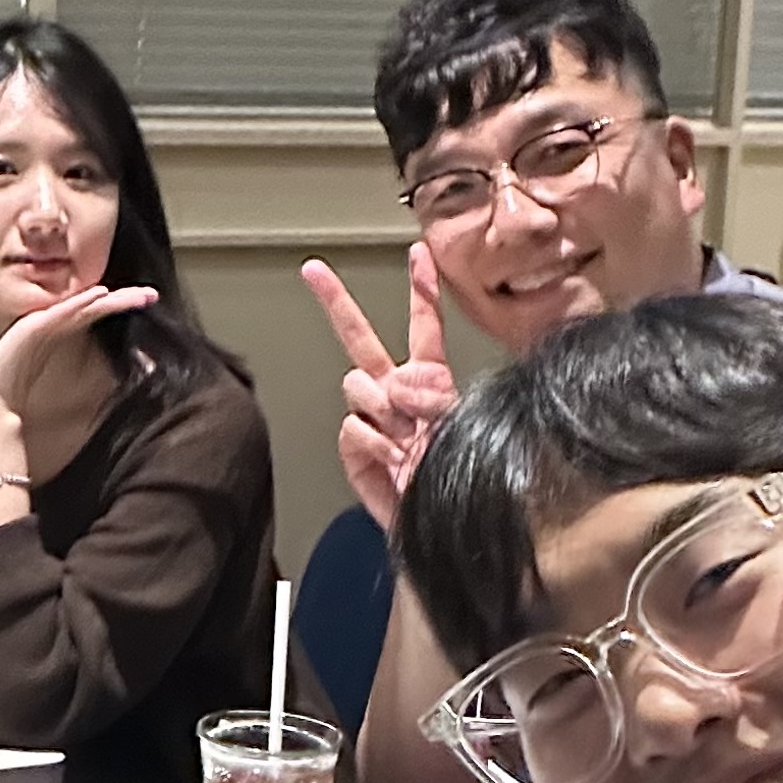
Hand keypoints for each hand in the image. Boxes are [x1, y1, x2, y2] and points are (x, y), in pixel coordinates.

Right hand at [0, 281, 159, 422]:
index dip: (122, 304)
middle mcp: (54, 320)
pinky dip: (79, 302)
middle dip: (123, 298)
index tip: (148, 300)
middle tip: (150, 295)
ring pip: (80, 305)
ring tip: (130, 294)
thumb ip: (92, 373)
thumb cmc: (27, 387)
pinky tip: (97, 296)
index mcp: (63, 329)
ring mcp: (42, 321)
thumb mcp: (67, 378)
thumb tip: (127, 375)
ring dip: (106, 298)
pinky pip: (59, 311)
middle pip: (94, 304)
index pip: (98, 312)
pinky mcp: (31, 326)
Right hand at [304, 246, 459, 528]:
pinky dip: (375, 442)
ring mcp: (373, 420)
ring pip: (359, 383)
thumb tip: (393, 388)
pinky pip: (355, 425)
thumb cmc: (466, 479)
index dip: (421, 290)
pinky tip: (393, 460)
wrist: (443, 529)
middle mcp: (398, 393)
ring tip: (408, 436)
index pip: (425, 328)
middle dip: (337, 302)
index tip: (418, 253)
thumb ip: (435, 398)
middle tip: (314, 270)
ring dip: (384, 404)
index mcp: (432, 381)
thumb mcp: (467, 428)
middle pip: (361, 339)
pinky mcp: (355, 449)